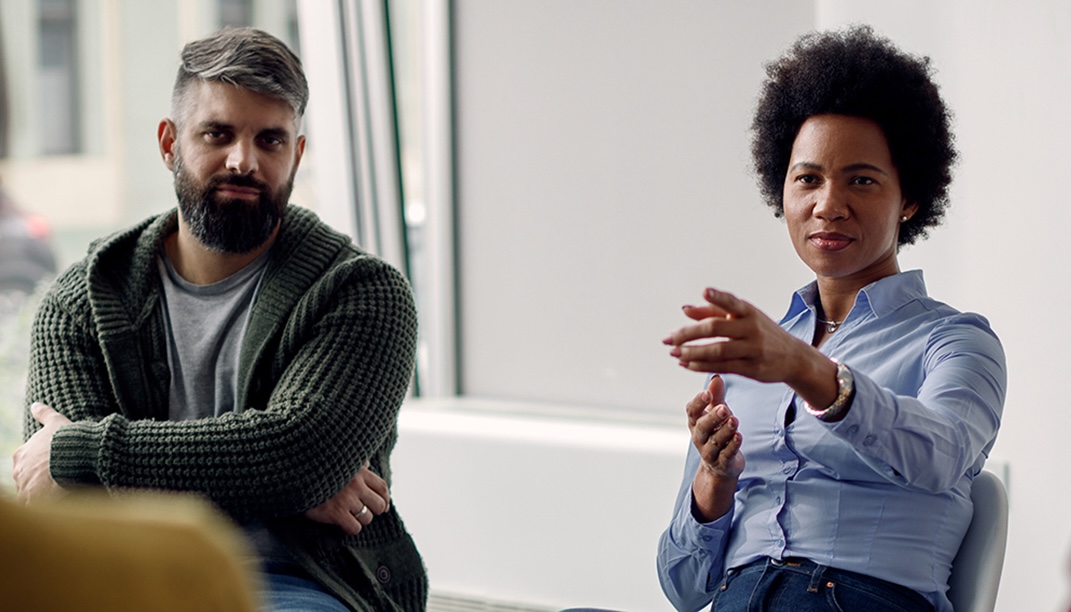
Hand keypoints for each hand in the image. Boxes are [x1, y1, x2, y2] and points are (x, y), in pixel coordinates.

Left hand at [12, 402, 70, 502]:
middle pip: (28, 479)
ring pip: (31, 493)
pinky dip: (46, 505)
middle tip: (59, 480)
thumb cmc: (66, 438)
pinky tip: (59, 502)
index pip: (27, 463)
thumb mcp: (56, 422)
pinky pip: (37, 507)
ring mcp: (24, 487)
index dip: (42, 464)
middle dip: (40, 480)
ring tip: (62, 492)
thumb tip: (35, 404)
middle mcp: (18, 471)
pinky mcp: (33, 501)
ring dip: (43, 494)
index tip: (55, 465)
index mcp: (21, 454)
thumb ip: (45, 414)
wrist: (75, 456)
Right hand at [304, 463, 389, 535]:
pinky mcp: (336, 513)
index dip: (385, 498)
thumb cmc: (317, 470)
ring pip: (367, 518)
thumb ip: (356, 464)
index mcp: (359, 472)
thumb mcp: (339, 460)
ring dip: (360, 520)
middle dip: (374, 511)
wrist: (295, 477)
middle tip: (364, 512)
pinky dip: (350, 529)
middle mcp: (356, 485)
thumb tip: (368, 465)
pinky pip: (354, 528)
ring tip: (350, 517)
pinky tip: (342, 525)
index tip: (383, 505)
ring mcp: (347, 500)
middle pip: (379, 505)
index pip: (382, 487)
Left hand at [663, 287, 811, 384]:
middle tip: (668, 339)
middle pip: (716, 328)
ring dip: (692, 352)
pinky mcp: (752, 368)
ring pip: (718, 350)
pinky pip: (723, 367)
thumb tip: (685, 309)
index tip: (704, 291)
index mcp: (748, 311)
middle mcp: (752, 328)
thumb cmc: (761, 333)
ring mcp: (753, 349)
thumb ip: (713, 312)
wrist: (794, 357)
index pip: (731, 302)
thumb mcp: (742, 318)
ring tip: (674, 353)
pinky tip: (686, 364)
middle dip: (688, 333)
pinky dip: (702, 366)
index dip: (718, 296)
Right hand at [687, 376, 743, 521]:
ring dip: (725, 430)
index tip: (706, 394)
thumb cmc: (717, 433)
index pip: (692, 411)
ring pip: (715, 441)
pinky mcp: (722, 462)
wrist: (720, 465)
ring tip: (734, 420)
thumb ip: (717, 397)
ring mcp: (709, 451)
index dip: (698, 403)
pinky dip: (732, 446)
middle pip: (703, 426)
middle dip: (713, 417)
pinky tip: (738, 437)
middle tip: (723, 408)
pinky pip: (726, 454)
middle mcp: (700, 437)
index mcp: (696, 422)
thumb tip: (716, 376)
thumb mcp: (717, 413)